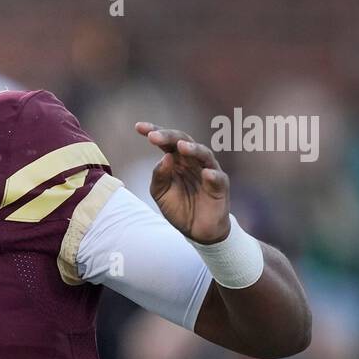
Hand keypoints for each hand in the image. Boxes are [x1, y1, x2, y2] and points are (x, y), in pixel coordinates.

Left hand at [136, 122, 230, 243]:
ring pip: (203, 154)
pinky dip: (212, 175)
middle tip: (153, 136)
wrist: (196, 230)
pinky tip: (206, 174)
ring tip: (181, 147)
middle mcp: (193, 161)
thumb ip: (159, 176)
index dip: (154, 132)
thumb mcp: (160, 192)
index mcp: (177, 160)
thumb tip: (165, 157)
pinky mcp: (220, 186)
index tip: (138, 127)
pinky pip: (218, 178)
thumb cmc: (178, 207)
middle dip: (169, 136)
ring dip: (193, 149)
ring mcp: (208, 170)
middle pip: (183, 141)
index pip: (166, 142)